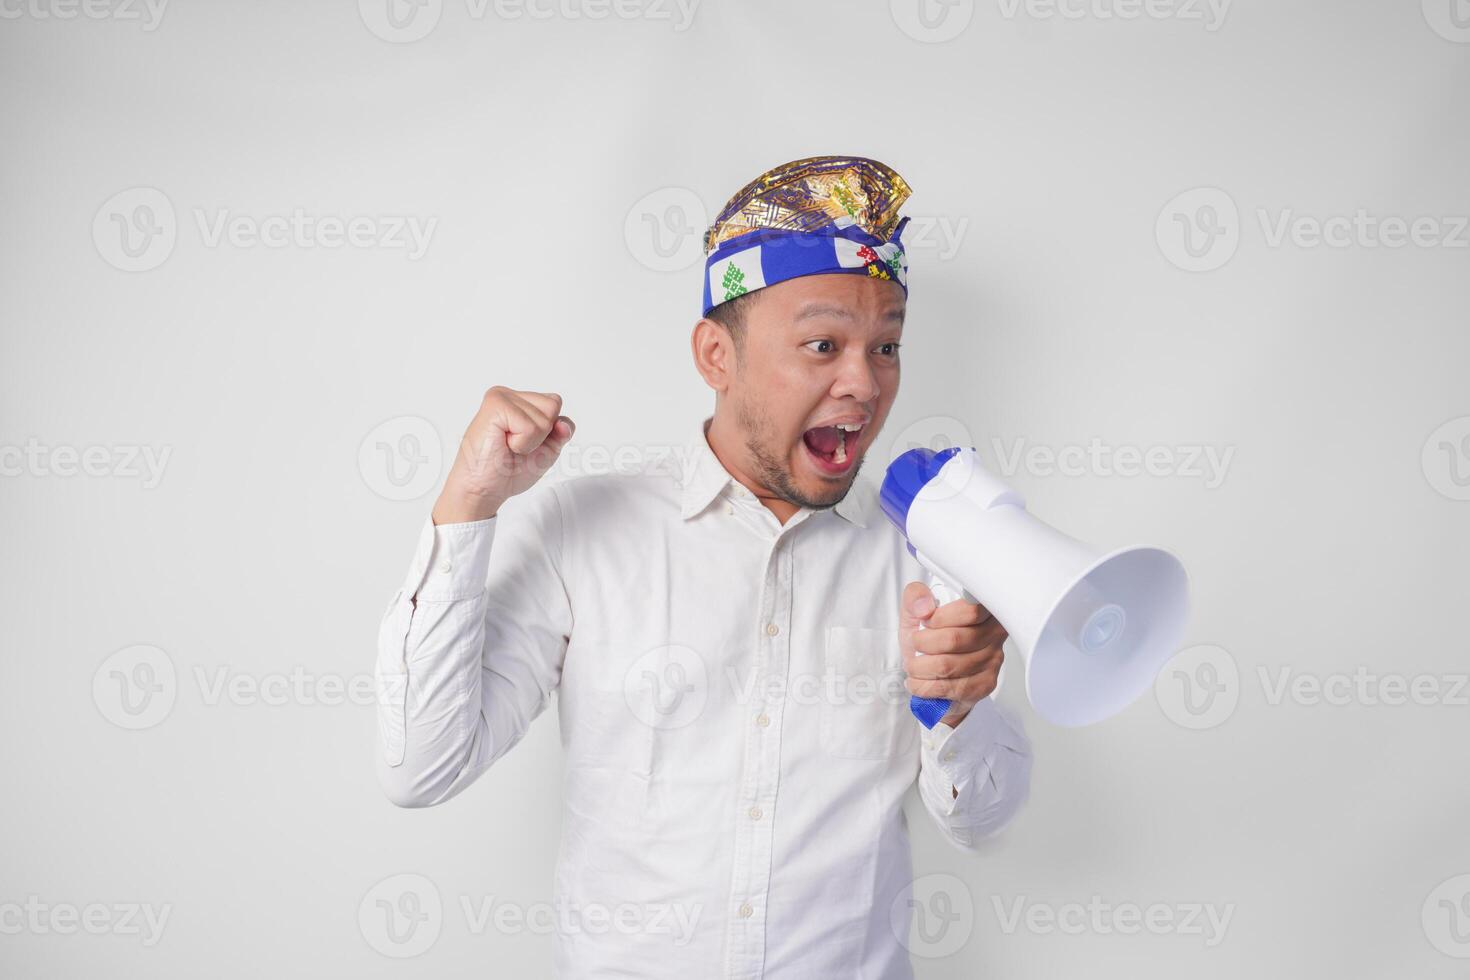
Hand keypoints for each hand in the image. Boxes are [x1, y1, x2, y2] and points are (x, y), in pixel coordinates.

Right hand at [431, 387, 574, 524]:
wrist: (483, 489)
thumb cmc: (509, 471)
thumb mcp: (547, 450)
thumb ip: (561, 432)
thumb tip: (563, 423)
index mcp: (518, 401)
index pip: (554, 404)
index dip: (548, 431)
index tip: (524, 444)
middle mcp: (509, 395)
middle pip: (553, 405)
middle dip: (541, 434)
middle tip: (515, 446)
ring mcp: (500, 397)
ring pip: (544, 416)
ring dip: (530, 441)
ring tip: (507, 446)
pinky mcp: (494, 405)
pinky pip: (530, 426)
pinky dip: (522, 443)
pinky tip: (503, 444)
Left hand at [899, 581, 1006, 725]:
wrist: (927, 664)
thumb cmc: (926, 635)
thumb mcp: (915, 609)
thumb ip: (915, 596)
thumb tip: (924, 608)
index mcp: (982, 608)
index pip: (970, 610)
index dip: (940, 618)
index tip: (925, 622)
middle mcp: (993, 633)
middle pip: (954, 639)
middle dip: (923, 644)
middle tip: (914, 644)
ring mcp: (992, 660)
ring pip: (949, 666)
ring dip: (920, 667)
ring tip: (913, 665)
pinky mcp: (985, 684)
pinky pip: (952, 688)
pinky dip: (927, 686)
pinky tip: (920, 681)